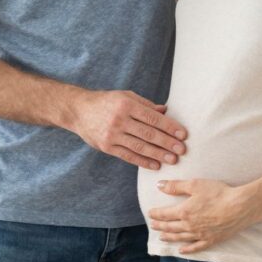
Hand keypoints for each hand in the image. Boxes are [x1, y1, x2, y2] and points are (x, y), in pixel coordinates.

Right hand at [68, 89, 186, 169]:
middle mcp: (119, 120)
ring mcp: (112, 135)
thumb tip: (166, 111)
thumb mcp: (126, 96)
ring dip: (158, 154)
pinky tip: (155, 165)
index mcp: (127, 105)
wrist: (79, 110)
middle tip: (182, 149)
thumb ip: (146, 104)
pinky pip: (128, 156)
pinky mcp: (107, 147)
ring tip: (173, 159)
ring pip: (139, 147)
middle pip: (148, 133)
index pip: (152, 117)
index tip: (183, 134)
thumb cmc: (107, 102)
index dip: (169, 126)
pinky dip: (143, 161)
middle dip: (167, 142)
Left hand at [148, 179, 259, 253]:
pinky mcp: (211, 240)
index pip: (165, 214)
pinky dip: (187, 249)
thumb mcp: (195, 185)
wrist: (239, 207)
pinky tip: (181, 250)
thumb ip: (176, 186)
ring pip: (180, 238)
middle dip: (160, 226)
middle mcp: (189, 226)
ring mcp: (200, 234)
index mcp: (184, 212)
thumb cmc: (218, 194)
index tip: (150, 213)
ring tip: (162, 237)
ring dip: (169, 237)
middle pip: (171, 227)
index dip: (156, 214)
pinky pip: (196, 247)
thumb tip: (159, 186)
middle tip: (153, 226)